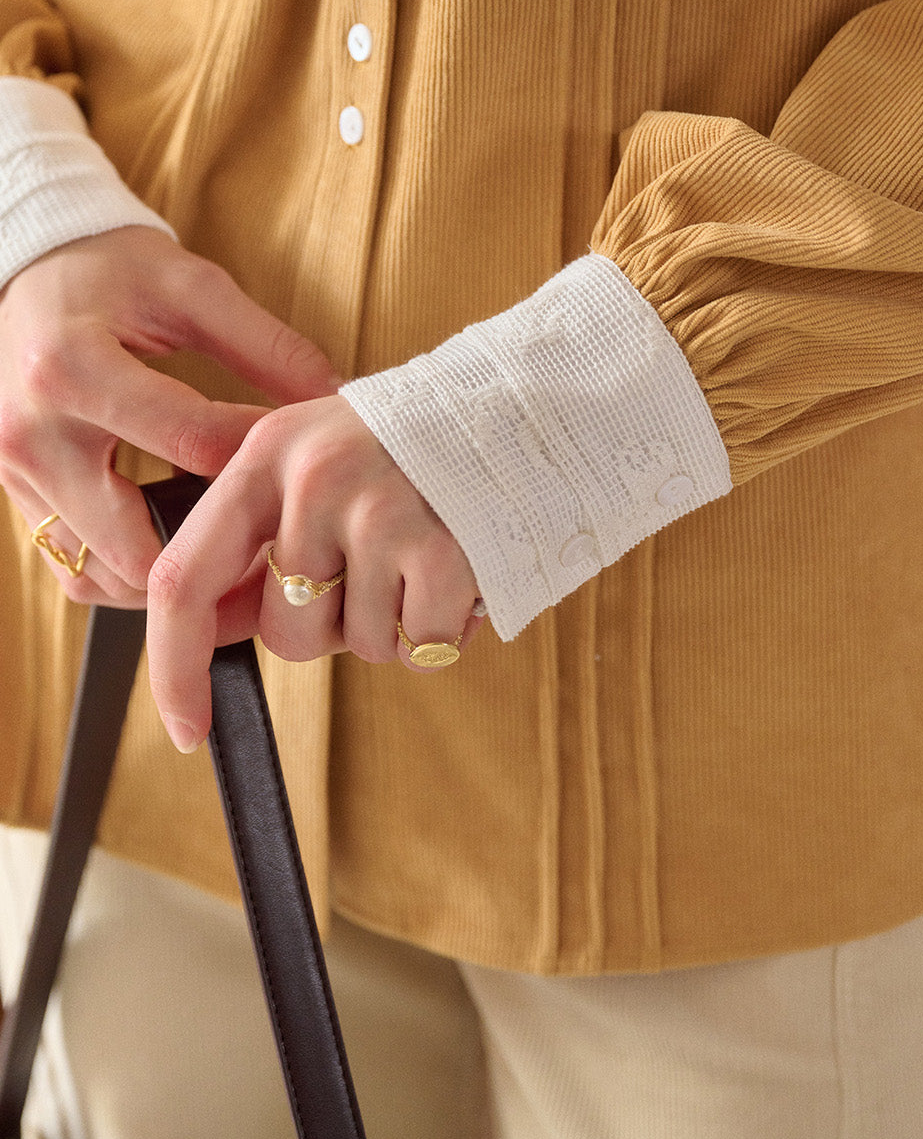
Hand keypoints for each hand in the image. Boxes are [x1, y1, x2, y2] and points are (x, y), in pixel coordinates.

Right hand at [0, 226, 339, 605]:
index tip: (304, 456)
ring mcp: (14, 472)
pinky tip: (181, 547)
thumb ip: (268, 347)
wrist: (28, 264)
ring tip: (236, 552)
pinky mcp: (15, 494)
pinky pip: (72, 567)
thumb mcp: (192, 288)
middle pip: (136, 544)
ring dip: (171, 578)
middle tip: (274, 541)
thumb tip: (338, 399)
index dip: (262, 457)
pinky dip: (129, 573)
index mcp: (73, 367)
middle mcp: (32, 432)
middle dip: (214, 554)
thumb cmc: (110, 269)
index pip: (191, 441)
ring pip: (98, 574)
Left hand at [145, 395, 484, 751]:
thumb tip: (207, 634)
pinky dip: (441, 631)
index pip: (186, 577)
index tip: (183, 729)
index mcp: (268, 454)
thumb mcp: (319, 466)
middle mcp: (315, 479)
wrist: (530, 409)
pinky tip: (459, 574)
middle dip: (331, 627)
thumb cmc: (413, 446)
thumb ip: (256, 544)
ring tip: (426, 556)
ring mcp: (379, 514)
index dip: (175, 666)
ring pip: (360, 646)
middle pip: (286, 633)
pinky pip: (418, 648)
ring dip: (394, 624)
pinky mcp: (442, 551)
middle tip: (379, 569)